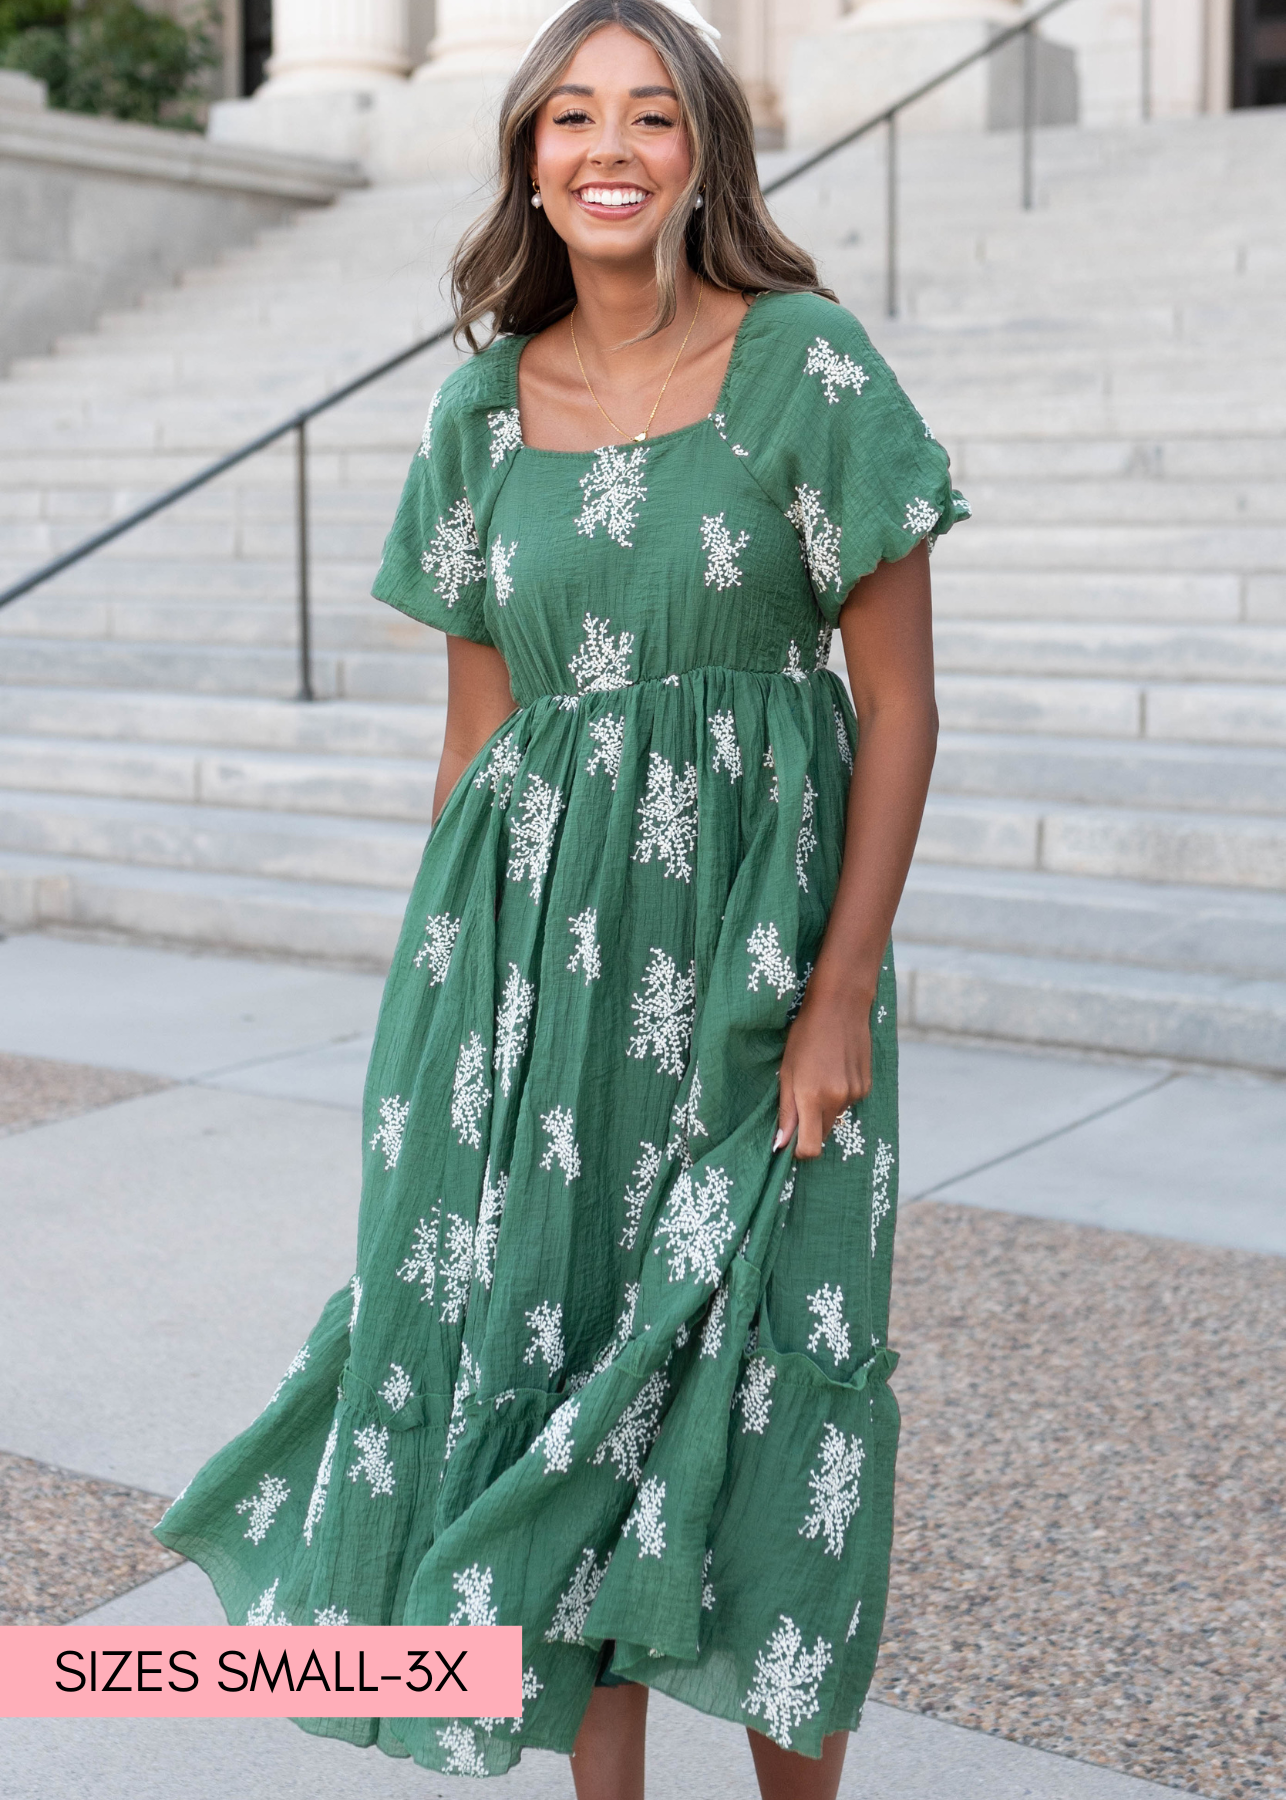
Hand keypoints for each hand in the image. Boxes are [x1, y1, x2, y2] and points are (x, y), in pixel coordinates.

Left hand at [774, 984, 872, 1159]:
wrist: (840, 1006)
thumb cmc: (805, 1035)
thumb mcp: (787, 1070)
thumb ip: (786, 1110)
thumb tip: (781, 1143)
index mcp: (812, 1097)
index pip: (810, 1148)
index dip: (800, 1150)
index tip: (791, 1141)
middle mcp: (837, 1100)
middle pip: (822, 1134)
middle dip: (811, 1126)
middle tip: (801, 1098)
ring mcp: (855, 1094)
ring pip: (836, 1117)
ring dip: (825, 1107)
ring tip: (820, 1075)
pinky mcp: (867, 1086)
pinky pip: (849, 1102)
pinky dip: (840, 1094)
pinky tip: (836, 1069)